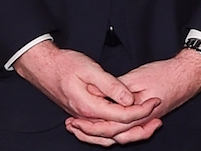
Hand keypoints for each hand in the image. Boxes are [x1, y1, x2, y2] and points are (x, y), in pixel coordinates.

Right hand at [12, 41, 158, 145]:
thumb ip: (110, 86)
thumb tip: (128, 100)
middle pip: (117, 130)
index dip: (142, 110)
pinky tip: (124, 129)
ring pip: (107, 136)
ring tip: (148, 126)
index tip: (156, 100)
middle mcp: (85, 117)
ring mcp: (82, 118)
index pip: (123, 115)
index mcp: (90, 106)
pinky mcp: (81, 115)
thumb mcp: (90, 70)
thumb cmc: (65, 65)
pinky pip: (98, 133)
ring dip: (128, 133)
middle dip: (140, 126)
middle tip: (158, 119)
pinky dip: (112, 134)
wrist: (42, 67)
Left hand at [66, 50, 200, 144]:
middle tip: (74, 126)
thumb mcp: (137, 77)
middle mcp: (142, 122)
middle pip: (113, 135)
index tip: (75, 120)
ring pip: (121, 136)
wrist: (188, 74)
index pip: (109, 126)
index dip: (90, 125)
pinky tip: (106, 126)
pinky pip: (129, 131)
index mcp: (138, 113)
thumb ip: (117, 89)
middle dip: (91, 133)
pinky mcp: (149, 117)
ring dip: (101, 134)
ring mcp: (146, 121)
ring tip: (84, 128)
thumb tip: (98, 96)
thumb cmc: (165, 74)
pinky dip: (115, 131)